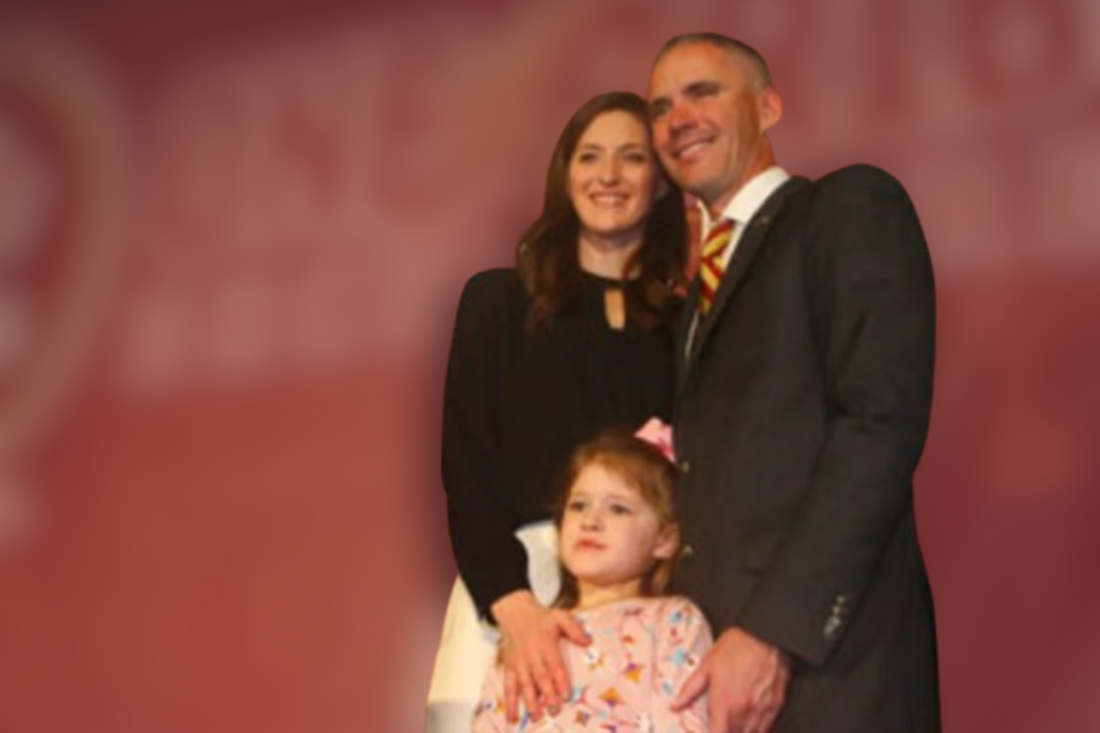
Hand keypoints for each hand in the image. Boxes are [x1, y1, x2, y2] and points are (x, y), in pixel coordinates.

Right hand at [491, 590, 590, 722]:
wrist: (515, 613)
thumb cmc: (541, 618)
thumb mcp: (560, 616)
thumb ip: (574, 629)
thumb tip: (588, 641)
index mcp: (545, 643)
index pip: (554, 665)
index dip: (560, 680)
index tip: (566, 695)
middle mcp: (531, 655)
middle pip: (540, 677)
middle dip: (547, 695)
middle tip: (555, 710)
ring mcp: (518, 663)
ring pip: (524, 684)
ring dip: (530, 701)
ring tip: (537, 716)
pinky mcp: (508, 667)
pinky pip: (508, 686)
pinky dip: (510, 702)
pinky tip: (512, 716)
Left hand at [671, 626, 789, 732]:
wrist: (766, 635)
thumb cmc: (736, 646)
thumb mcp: (707, 664)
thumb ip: (690, 689)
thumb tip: (674, 705)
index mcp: (724, 704)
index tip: (706, 730)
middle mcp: (743, 712)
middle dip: (724, 731)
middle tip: (719, 722)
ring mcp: (761, 711)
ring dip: (739, 731)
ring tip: (732, 722)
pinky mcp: (776, 707)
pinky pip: (765, 729)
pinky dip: (755, 729)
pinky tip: (748, 721)